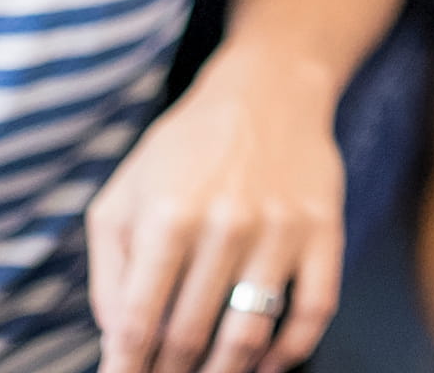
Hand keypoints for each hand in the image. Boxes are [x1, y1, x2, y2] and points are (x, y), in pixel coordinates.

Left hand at [86, 46, 350, 372]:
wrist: (269, 88)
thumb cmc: (186, 148)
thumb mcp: (125, 194)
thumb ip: (110, 270)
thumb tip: (116, 341)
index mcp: (167, 214)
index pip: (139, 321)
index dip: (126, 368)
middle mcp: (225, 223)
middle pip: (190, 337)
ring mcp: (280, 229)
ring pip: (249, 335)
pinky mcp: (323, 230)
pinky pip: (313, 312)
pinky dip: (290, 352)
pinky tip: (267, 364)